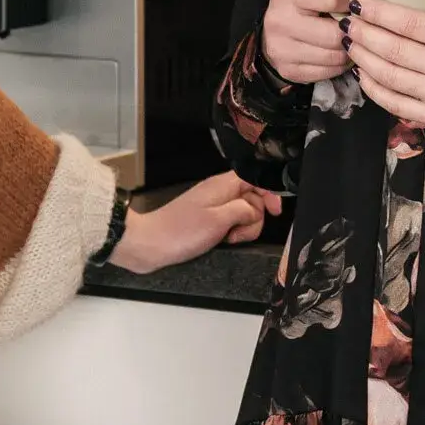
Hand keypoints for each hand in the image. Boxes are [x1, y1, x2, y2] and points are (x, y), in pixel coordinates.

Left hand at [111, 174, 273, 272]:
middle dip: (254, 218)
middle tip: (237, 232)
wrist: (149, 245)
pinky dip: (232, 232)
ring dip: (243, 228)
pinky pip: (230, 222)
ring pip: (243, 213)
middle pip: (253, 198)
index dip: (270, 194)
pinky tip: (223, 241)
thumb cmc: (180, 232)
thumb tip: (257, 208)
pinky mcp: (208, 219)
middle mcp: (219, 192)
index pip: (256, 179)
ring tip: (228, 238)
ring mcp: (213, 206)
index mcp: (222, 185)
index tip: (275, 213)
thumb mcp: (219, 220)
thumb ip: (244, 210)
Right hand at [262, 0, 351, 84]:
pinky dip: (342, 65)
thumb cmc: (297, 3)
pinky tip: (344, 54)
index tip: (360, 2)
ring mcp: (283, 49)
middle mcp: (281, 21)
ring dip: (351, 50)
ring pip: (334, 56)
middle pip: (334, 34)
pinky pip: (329, 72)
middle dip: (353, 31)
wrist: (269, 37)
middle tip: (362, 26)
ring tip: (357, 40)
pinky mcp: (290, 70)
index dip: (353, 0)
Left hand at [347, 0, 424, 138]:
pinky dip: (375, 90)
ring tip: (348, 43)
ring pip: (391, 78)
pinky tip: (362, 74)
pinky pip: (397, 105)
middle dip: (364, 35)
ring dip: (363, 60)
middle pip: (395, 51)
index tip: (358, 2)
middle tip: (346, 22)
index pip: (412, 24)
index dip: (380, 12)